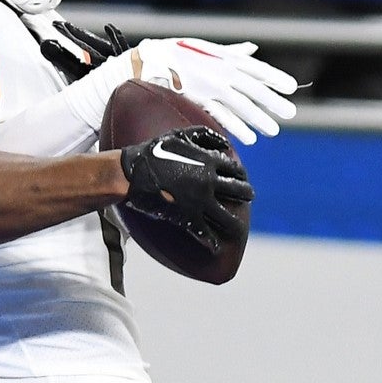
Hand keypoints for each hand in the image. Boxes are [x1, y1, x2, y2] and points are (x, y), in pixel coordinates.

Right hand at [119, 127, 253, 249]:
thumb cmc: (153, 151)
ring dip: (235, 225)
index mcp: (208, 161)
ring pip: (226, 217)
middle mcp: (209, 181)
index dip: (241, 174)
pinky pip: (204, 233)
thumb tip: (225, 143)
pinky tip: (217, 248)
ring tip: (240, 230)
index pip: (234, 169)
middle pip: (238, 191)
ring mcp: (200, 201)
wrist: (132, 173)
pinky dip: (212, 242)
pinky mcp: (188, 217)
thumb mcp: (179, 135)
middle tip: (249, 198)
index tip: (243, 178)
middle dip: (246, 195)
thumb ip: (204, 136)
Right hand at [127, 37, 298, 142]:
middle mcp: (221, 70)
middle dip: (273, 102)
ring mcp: (210, 86)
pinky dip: (237, 127)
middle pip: (254, 88)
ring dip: (259, 119)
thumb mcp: (209, 48)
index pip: (257, 68)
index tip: (292, 88)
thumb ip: (232, 52)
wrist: (151, 59)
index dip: (275, 78)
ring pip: (241, 104)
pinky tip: (250, 137)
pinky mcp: (198, 99)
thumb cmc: (182, 53)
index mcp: (226, 57)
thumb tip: (252, 49)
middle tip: (290, 113)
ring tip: (273, 130)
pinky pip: (222, 115)